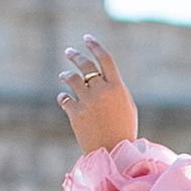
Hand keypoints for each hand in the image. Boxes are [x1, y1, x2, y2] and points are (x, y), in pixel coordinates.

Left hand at [57, 40, 137, 155]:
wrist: (114, 152)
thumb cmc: (123, 129)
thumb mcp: (126, 105)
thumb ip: (114, 89)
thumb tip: (99, 76)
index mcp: (117, 87)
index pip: (104, 58)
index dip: (95, 45)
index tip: (87, 38)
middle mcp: (101, 91)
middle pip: (85, 65)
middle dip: (75, 56)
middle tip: (69, 52)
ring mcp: (87, 102)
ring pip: (71, 79)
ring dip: (66, 75)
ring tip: (64, 76)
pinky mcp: (75, 114)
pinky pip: (64, 99)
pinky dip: (63, 97)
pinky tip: (64, 99)